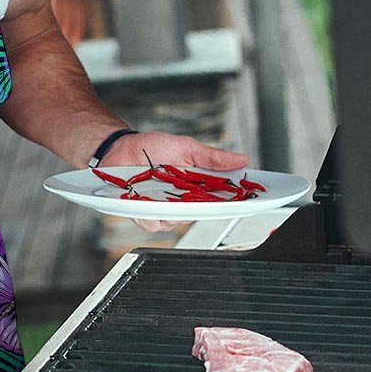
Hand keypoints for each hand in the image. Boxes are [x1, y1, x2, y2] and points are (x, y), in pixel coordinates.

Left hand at [100, 131, 249, 233]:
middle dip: (203, 206)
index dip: (236, 201)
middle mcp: (183, 201)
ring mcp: (164, 209)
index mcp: (197, 186)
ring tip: (164, 190)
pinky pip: (153, 223)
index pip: (222, 199)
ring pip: (177, 222)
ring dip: (173, 209)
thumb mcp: (186, 147)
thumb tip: (241, 159)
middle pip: (202, 214)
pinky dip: (150, 213)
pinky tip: (146, 199)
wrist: (120, 149)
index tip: (250, 200)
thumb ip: (212, 157)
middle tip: (198, 193)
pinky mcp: (144, 214)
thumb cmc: (152, 147)